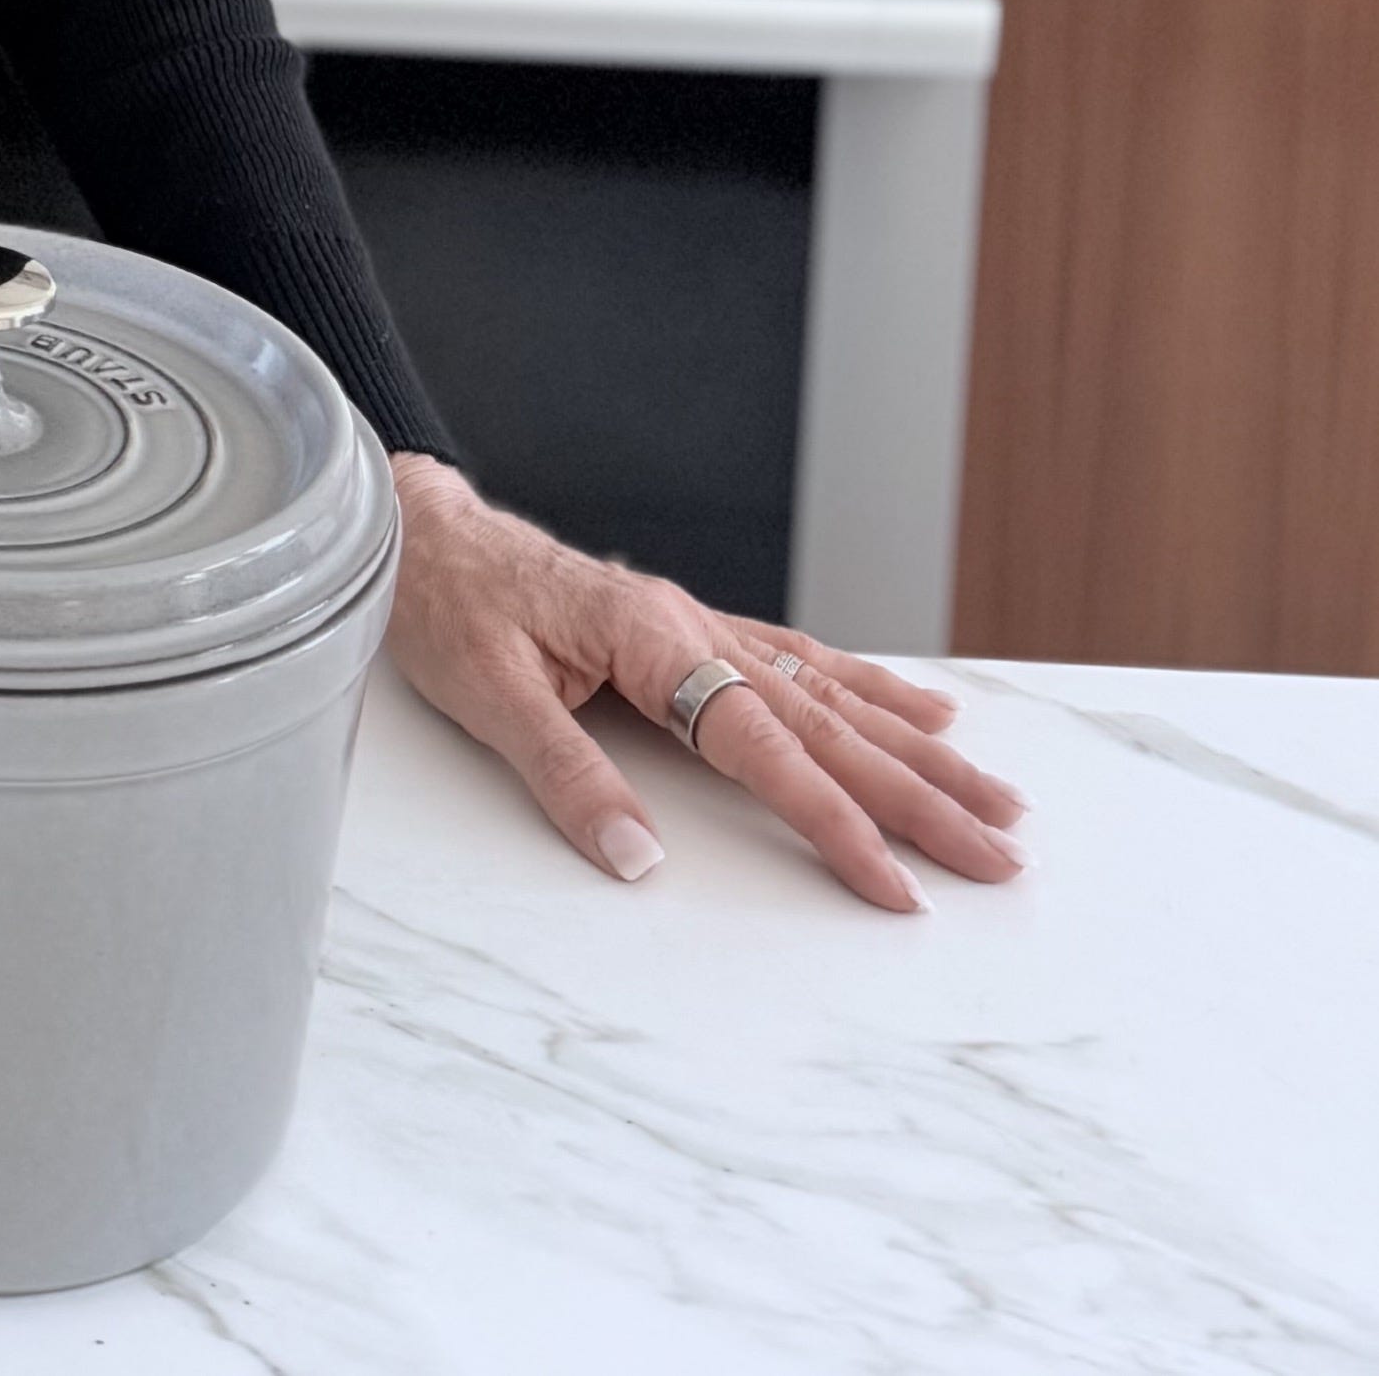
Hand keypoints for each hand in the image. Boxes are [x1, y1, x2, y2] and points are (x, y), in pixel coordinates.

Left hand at [385, 453, 1027, 910]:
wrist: (417, 533)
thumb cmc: (444, 607)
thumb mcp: (485, 696)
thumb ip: (565, 775)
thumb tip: (640, 861)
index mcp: (651, 641)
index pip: (765, 750)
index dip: (835, 824)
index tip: (899, 887)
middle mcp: (691, 628)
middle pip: (825, 724)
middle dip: (918, 794)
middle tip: (1004, 852)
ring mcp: (696, 625)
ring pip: (829, 694)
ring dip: (916, 748)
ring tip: (997, 796)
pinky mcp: (686, 628)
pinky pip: (797, 661)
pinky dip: (866, 688)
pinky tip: (921, 710)